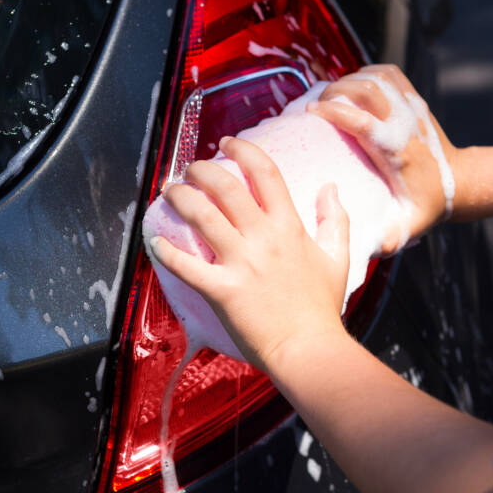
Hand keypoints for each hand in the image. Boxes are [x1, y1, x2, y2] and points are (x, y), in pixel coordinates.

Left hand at [149, 137, 351, 371]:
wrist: (309, 349)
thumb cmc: (321, 308)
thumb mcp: (338, 258)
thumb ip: (335, 219)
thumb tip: (331, 187)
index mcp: (289, 227)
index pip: (265, 173)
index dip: (243, 150)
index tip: (228, 143)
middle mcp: (262, 238)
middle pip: (226, 187)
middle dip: (202, 170)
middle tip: (190, 169)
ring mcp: (240, 264)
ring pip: (202, 217)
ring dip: (181, 198)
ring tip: (170, 191)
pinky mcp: (222, 291)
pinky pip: (187, 266)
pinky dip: (166, 252)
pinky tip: (154, 242)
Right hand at [308, 64, 457, 251]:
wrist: (459, 181)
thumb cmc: (428, 203)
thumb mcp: (409, 226)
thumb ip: (388, 238)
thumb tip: (368, 248)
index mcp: (398, 150)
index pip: (363, 121)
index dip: (335, 112)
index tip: (310, 112)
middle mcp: (405, 122)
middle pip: (366, 89)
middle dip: (335, 91)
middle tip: (317, 106)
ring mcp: (411, 105)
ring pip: (374, 76)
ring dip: (348, 81)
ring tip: (331, 96)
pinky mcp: (413, 97)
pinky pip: (385, 72)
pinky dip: (364, 73)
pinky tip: (353, 88)